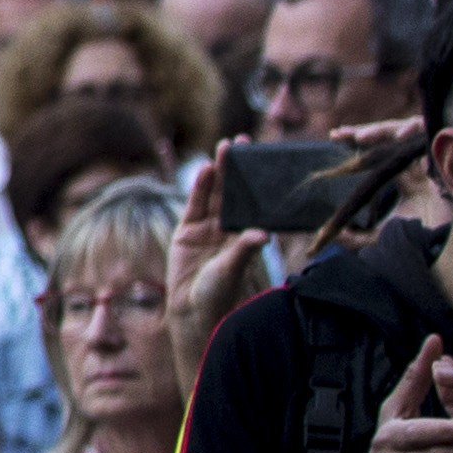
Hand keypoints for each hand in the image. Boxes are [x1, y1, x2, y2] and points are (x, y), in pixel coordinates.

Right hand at [165, 156, 271, 378]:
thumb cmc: (219, 293)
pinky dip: (200, 187)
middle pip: (233, 192)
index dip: (257, 182)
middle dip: (237, 168)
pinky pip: (195, 204)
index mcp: (245, 235)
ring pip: (215, 193)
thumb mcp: (233, 269)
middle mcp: (228, 228)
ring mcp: (206, 228)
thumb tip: (263, 234)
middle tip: (243, 143)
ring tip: (225, 148)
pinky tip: (206, 169)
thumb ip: (244, 249)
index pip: (253, 203)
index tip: (265, 161)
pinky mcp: (186, 230)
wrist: (191, 309)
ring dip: (218, 171)